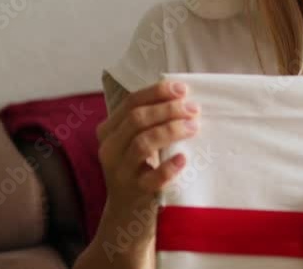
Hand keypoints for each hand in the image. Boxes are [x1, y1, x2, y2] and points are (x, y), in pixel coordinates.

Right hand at [96, 79, 199, 209]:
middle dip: (168, 110)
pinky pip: (151, 178)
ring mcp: (120, 172)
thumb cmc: (139, 169)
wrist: (127, 213)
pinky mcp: (136, 192)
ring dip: (171, 130)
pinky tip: (183, 158)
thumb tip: (183, 96)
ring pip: (142, 143)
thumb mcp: (136, 142)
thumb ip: (150, 121)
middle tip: (194, 109)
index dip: (157, 92)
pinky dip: (168, 167)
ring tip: (193, 127)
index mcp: (109, 131)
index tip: (182, 89)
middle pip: (136, 119)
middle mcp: (110, 149)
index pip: (131, 103)